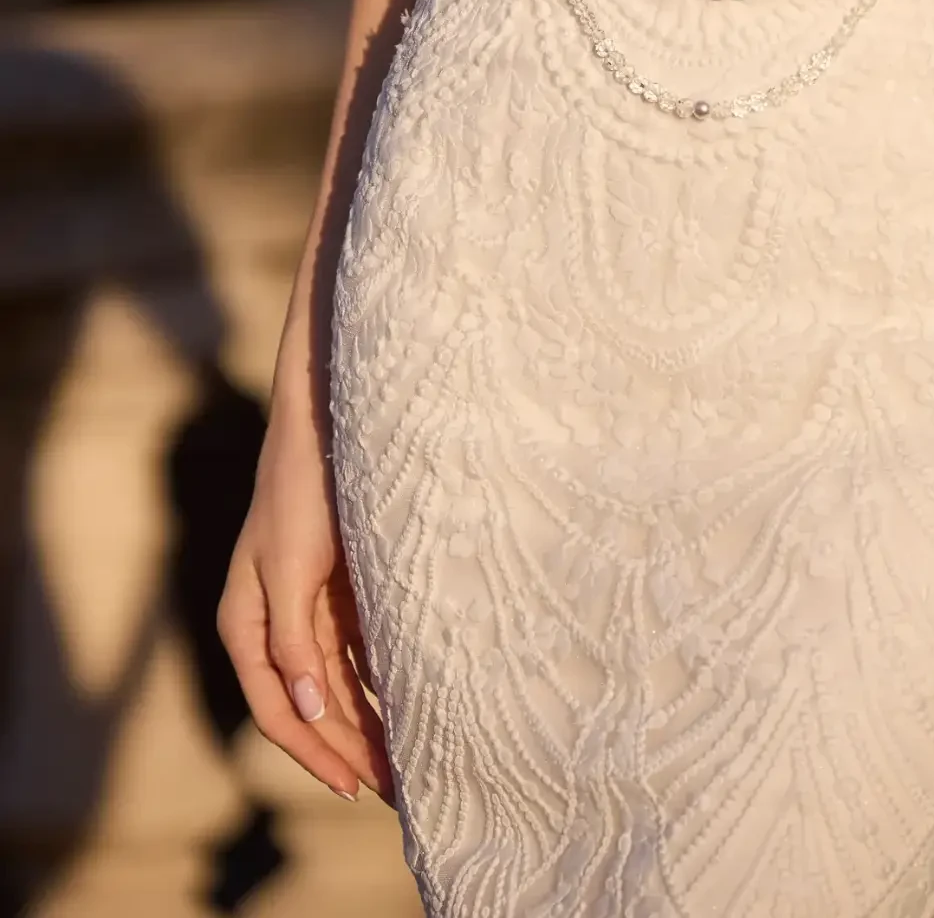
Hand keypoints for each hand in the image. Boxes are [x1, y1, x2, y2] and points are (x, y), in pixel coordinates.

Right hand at [217, 410, 392, 802]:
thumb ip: (294, 638)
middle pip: (312, 707)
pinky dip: (381, 683)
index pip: (281, 709)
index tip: (356, 785)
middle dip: (350, 750)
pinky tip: (412, 706)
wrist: (326, 421)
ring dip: (369, 724)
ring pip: (338, 686)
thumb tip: (308, 707)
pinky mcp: (338, 593)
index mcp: (246, 625)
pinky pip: (359, 653)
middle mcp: (273, 626)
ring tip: (408, 762)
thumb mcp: (292, 563)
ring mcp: (306, 611)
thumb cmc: (300, 488)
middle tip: (398, 788)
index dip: (317, 752)